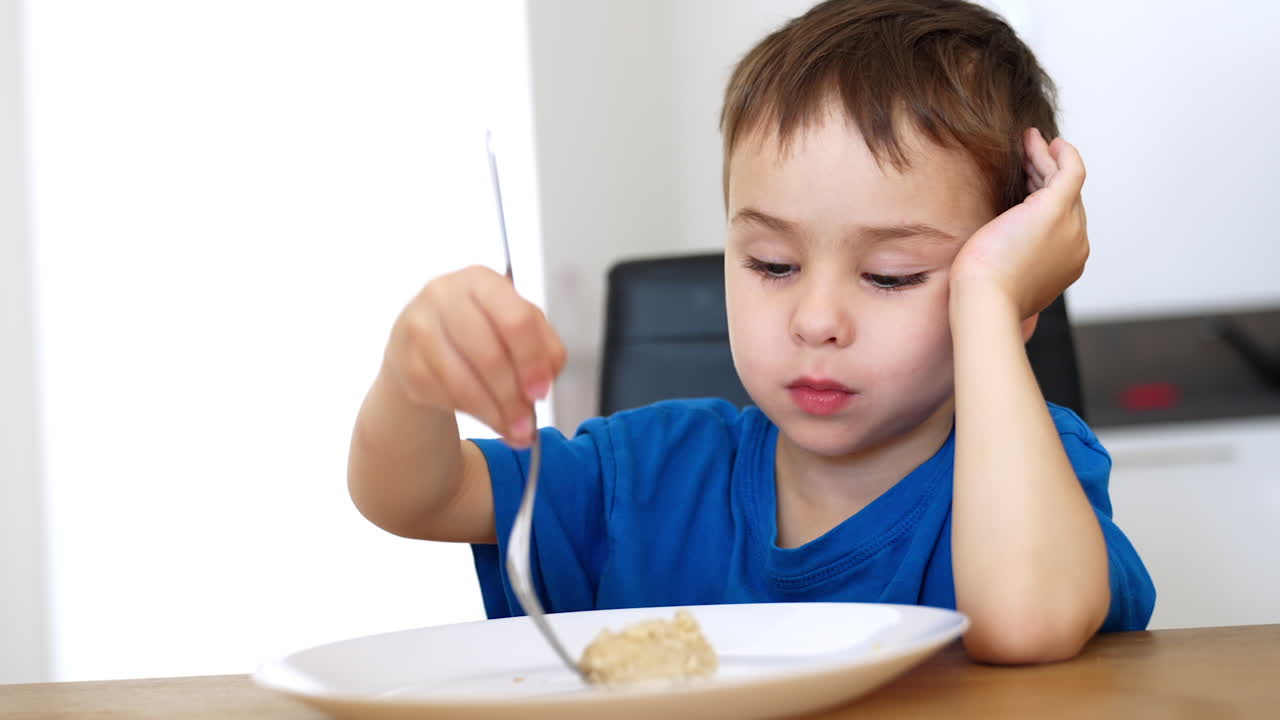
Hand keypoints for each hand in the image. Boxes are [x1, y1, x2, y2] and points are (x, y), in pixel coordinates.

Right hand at [382, 265, 565, 445]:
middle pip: (490, 354)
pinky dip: (472, 413)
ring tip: (514, 431)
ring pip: (464, 382)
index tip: (541, 391)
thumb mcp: (517, 327)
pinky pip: (445, 396)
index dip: (532, 361)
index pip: (516, 319)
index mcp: (481, 280)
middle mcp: (444, 295)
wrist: (419, 341)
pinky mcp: (405, 361)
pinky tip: (486, 416)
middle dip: (513, 396)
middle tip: (528, 423)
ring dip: (494, 413)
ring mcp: (419, 327)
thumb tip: (544, 381)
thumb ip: (544, 348)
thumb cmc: (479, 329)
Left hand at [951, 128, 1088, 318]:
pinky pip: (1070, 170)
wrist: (985, 302)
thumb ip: (1010, 262)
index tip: (1026, 181)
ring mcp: (1070, 226)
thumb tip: (996, 251)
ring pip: (1065, 183)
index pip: (1060, 223)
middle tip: (1028, 153)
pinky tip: (1046, 141)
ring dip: (1048, 159)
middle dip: (1047, 174)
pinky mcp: (1056, 208)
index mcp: (1064, 264)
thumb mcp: (1001, 276)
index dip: (1043, 197)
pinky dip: (1062, 153)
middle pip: (1066, 200)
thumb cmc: (982, 295)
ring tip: (1030, 141)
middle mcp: (1076, 245)